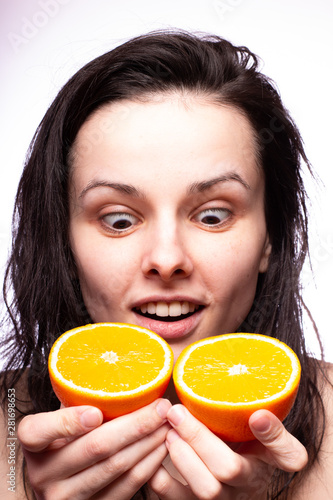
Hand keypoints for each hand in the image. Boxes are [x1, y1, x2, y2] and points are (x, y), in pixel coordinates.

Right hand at [18, 399, 170, 498]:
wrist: (64, 478)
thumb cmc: (69, 433)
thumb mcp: (63, 414)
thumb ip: (79, 397)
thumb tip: (118, 364)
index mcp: (33, 443)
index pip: (39, 431)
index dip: (68, 421)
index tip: (96, 411)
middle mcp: (43, 474)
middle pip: (94, 447)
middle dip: (135, 424)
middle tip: (161, 406)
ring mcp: (66, 497)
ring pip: (115, 467)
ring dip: (148, 443)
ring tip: (168, 423)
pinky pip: (127, 487)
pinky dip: (149, 464)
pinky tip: (162, 446)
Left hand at [149, 405, 307, 498]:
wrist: (227, 468)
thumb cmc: (242, 440)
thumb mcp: (258, 427)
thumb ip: (260, 416)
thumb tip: (258, 415)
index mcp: (272, 460)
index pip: (288, 455)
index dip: (275, 437)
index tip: (257, 416)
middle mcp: (250, 484)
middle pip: (229, 469)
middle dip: (199, 439)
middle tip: (176, 413)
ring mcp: (224, 498)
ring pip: (206, 490)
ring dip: (181, 458)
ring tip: (167, 432)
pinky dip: (161, 480)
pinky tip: (154, 454)